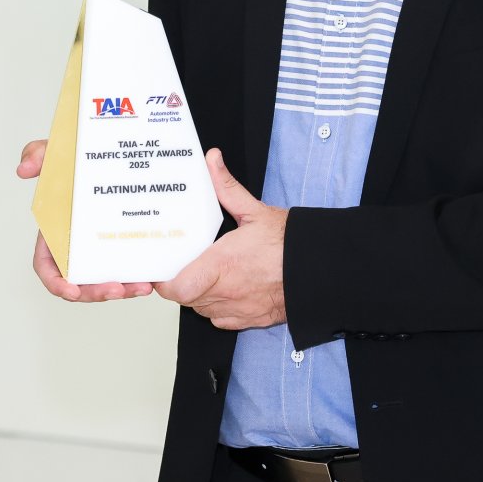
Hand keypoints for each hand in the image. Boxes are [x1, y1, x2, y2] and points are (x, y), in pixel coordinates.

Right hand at [18, 138, 153, 302]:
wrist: (123, 159)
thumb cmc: (83, 163)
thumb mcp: (62, 154)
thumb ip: (40, 155)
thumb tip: (23, 169)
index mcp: (57, 234)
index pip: (48, 267)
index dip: (56, 283)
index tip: (71, 290)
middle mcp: (79, 249)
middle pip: (80, 284)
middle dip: (95, 293)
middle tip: (116, 289)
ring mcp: (102, 252)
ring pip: (106, 282)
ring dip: (121, 290)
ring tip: (139, 287)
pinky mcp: (124, 252)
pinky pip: (128, 274)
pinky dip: (136, 281)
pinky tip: (150, 280)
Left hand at [154, 148, 286, 329]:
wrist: (319, 270)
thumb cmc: (289, 244)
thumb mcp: (254, 210)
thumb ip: (226, 187)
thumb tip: (212, 161)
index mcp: (221, 264)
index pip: (176, 288)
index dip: (164, 282)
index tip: (163, 269)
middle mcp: (226, 291)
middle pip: (186, 299)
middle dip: (182, 284)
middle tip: (186, 265)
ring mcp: (237, 309)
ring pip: (202, 309)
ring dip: (199, 295)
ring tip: (206, 274)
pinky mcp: (249, 320)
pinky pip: (220, 320)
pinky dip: (217, 307)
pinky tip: (225, 289)